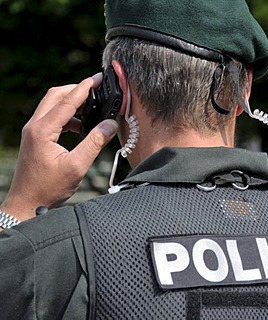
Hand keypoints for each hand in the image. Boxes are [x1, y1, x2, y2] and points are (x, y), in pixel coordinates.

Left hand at [1, 74, 118, 220]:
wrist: (26, 202)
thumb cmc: (48, 188)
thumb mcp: (77, 166)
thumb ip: (95, 142)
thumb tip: (110, 124)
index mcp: (43, 130)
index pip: (67, 101)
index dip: (85, 88)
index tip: (99, 78)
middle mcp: (34, 126)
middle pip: (56, 96)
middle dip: (77, 89)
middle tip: (96, 88)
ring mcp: (32, 131)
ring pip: (52, 105)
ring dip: (71, 102)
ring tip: (92, 108)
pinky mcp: (35, 137)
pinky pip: (51, 117)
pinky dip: (67, 115)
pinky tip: (80, 125)